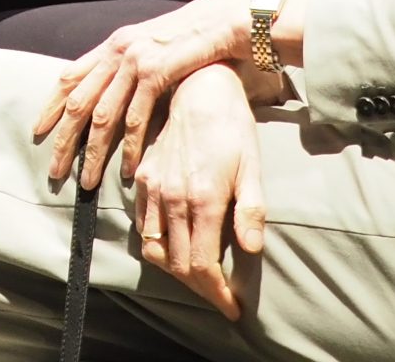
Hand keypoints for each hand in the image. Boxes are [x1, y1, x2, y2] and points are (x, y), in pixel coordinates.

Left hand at [34, 0, 252, 188]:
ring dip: (93, 152)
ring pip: (104, 116)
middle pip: (79, 103)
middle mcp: (116, 52)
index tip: (39, 130)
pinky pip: (136, 118)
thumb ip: (126, 65)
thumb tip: (107, 88)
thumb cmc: (187, 39)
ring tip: (86, 180)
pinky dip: (129, 147)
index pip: (70, 77)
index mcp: (111, 46)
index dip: (51, 105)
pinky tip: (127, 169)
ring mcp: (134, 63)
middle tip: (54, 169)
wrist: (220, 22)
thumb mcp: (147, 46)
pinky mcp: (156, 74)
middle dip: (64, 139)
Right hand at [131, 63, 266, 319]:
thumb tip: (251, 249)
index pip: (202, 266)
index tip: (233, 308)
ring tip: (200, 277)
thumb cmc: (232, 126)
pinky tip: (177, 245)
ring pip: (154, 249)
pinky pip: (143, 225)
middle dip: (200, 289)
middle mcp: (171, 197)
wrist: (198, 86)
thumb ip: (250, 210)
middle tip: (220, 298)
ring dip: (176, 271)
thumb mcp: (251, 166)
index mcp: (201, 198)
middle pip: (178, 264)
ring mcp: (153, 188)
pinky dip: (157, 245)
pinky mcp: (143, 177)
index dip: (217, 294)